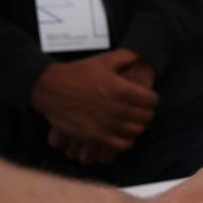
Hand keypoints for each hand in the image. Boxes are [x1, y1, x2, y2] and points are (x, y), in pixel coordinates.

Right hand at [32, 49, 158, 151]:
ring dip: (137, 126)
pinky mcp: (97, 137)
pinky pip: (122, 145)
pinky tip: (121, 133)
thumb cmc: (78, 73)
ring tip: (130, 121)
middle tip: (139, 109)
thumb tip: (141, 56)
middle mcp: (119, 109)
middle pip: (147, 117)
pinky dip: (126, 141)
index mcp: (123, 90)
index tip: (146, 97)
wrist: (50, 89)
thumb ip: (126, 57)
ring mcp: (108, 125)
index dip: (151, 98)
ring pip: (137, 131)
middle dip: (146, 112)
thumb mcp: (104, 60)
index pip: (152, 100)